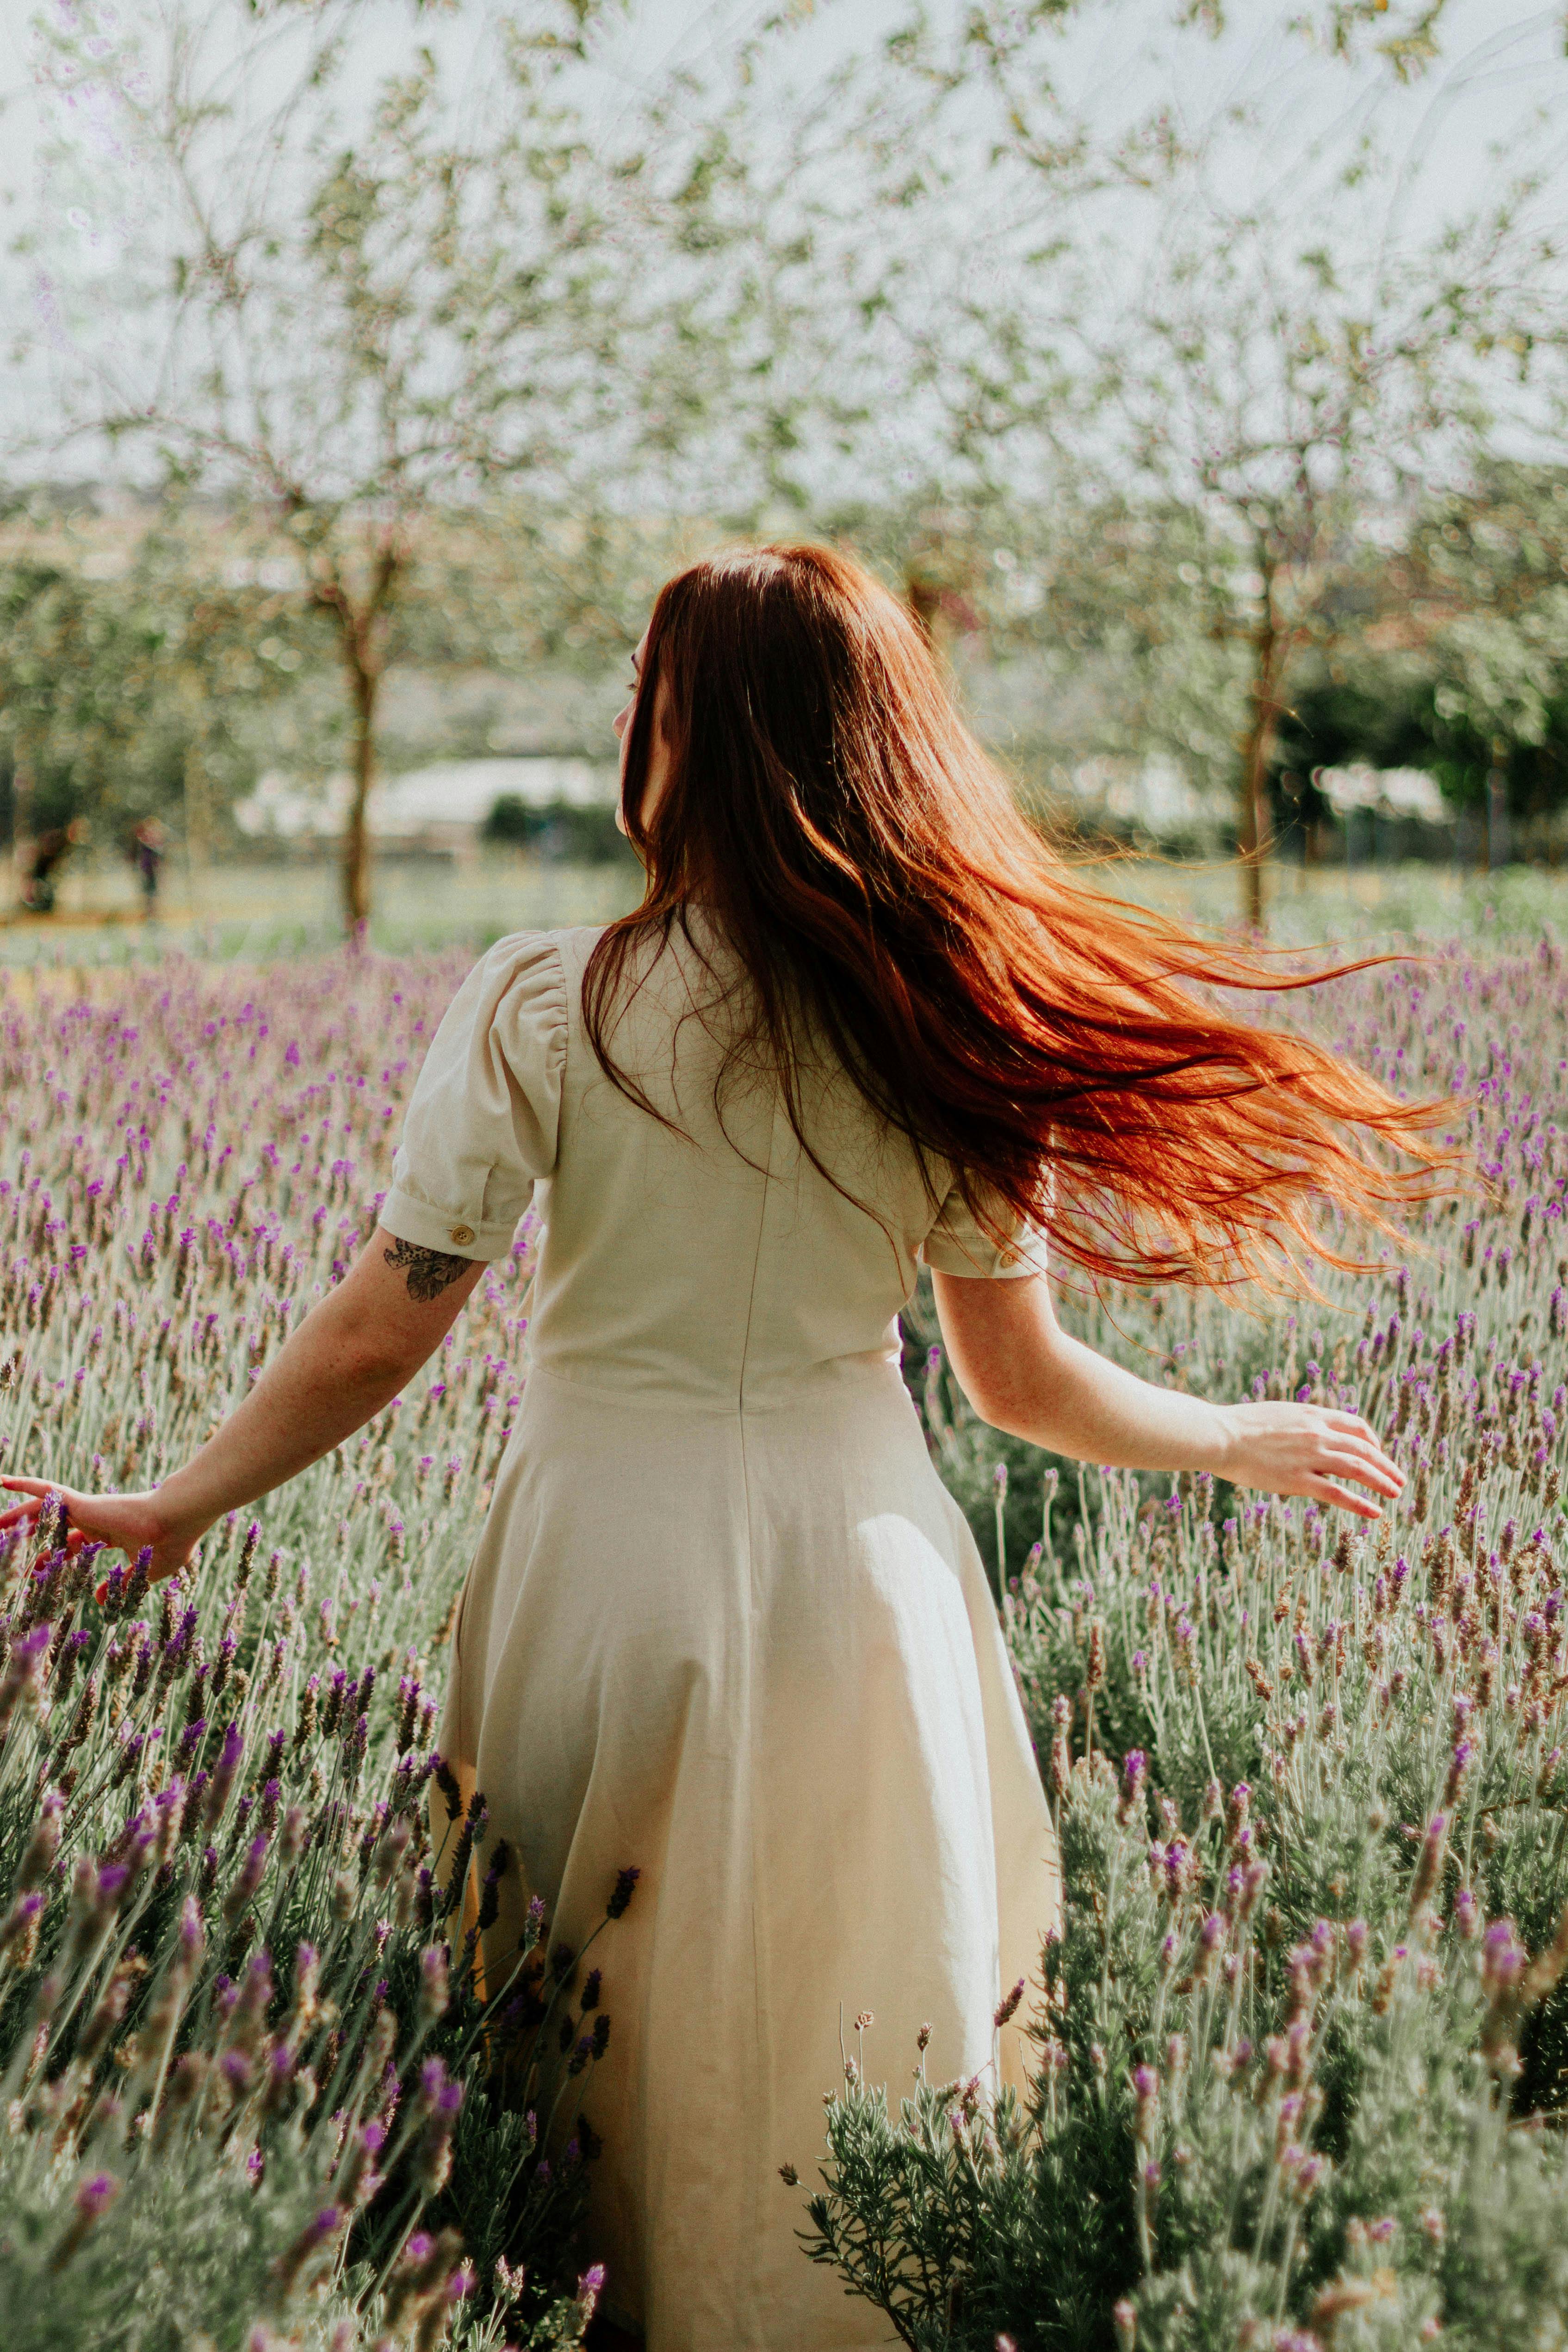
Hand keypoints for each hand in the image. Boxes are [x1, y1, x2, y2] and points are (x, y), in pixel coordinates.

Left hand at [0, 1480, 202, 1588]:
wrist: (177, 1522)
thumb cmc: (171, 1544)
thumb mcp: (143, 1573)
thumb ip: (120, 1584)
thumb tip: (97, 1599)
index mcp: (111, 1534)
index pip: (75, 1543)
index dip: (56, 1555)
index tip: (39, 1568)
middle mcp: (95, 1519)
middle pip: (53, 1526)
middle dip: (30, 1534)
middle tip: (4, 1540)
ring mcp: (88, 1509)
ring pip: (43, 1511)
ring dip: (17, 1516)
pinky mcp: (82, 1502)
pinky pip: (46, 1491)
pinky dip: (24, 1485)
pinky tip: (3, 1481)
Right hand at [1211, 1403, 1403, 1520]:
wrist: (1219, 1435)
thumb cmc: (1239, 1427)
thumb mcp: (1278, 1415)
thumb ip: (1299, 1424)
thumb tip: (1309, 1434)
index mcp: (1311, 1415)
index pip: (1355, 1426)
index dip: (1373, 1441)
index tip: (1378, 1453)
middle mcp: (1317, 1433)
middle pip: (1364, 1449)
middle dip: (1386, 1465)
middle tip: (1399, 1480)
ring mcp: (1309, 1456)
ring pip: (1358, 1468)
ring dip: (1382, 1481)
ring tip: (1395, 1493)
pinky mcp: (1298, 1479)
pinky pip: (1338, 1493)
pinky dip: (1360, 1503)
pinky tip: (1374, 1512)